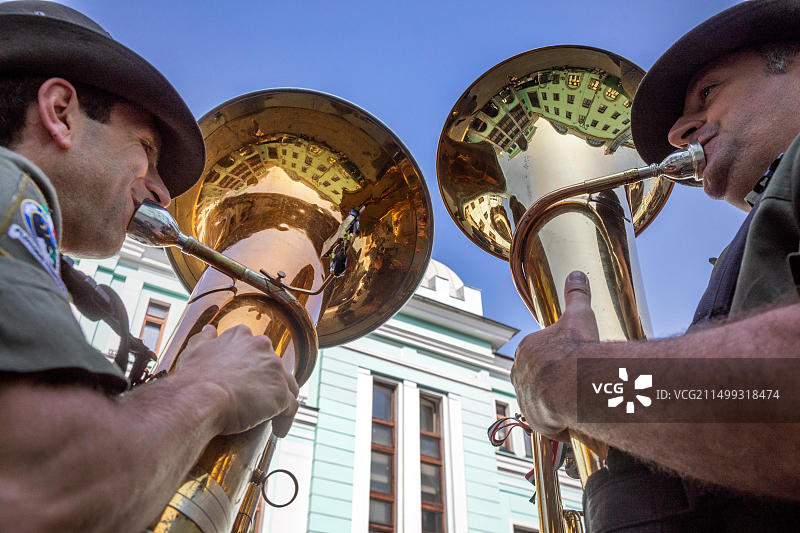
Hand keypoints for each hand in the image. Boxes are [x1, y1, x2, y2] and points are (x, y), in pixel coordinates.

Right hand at [176, 324, 298, 436]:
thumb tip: (209, 330)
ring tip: (273, 417)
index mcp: (242, 337)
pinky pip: (291, 408)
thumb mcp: (194, 351)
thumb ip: (204, 339)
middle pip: (275, 366)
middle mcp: (262, 347)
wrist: (198, 400)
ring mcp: (274, 370)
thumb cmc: (192, 379)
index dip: (255, 366)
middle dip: (269, 382)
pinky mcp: (281, 393)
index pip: (256, 349)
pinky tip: (278, 431)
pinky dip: (286, 420)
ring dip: (282, 400)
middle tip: (259, 401)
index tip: (249, 380)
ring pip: (288, 385)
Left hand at [511, 271, 598, 440]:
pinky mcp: (535, 420)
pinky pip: (548, 424)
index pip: (538, 355)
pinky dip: (561, 424)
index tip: (570, 363)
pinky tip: (575, 420)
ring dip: (556, 405)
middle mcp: (520, 375)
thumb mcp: (578, 316)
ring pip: (541, 403)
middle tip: (575, 385)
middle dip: (554, 383)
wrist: (578, 384)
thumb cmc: (577, 349)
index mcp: (526, 350)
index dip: (555, 359)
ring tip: (577, 404)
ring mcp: (525, 399)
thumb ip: (576, 295)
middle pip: (537, 379)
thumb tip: (578, 274)